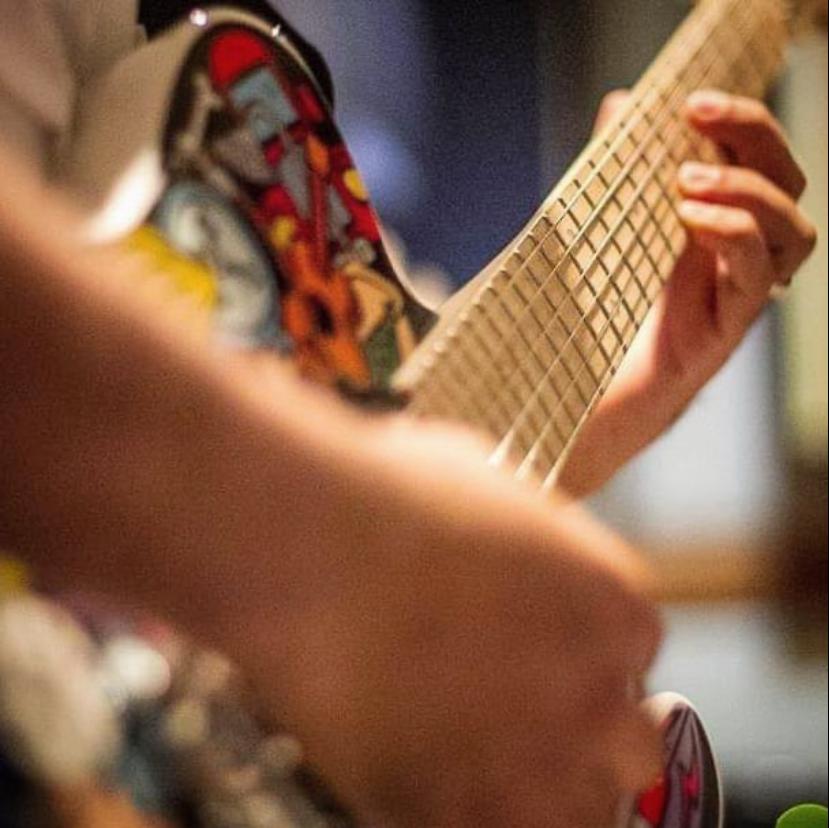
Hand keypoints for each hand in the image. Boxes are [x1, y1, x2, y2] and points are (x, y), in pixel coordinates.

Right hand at [232, 419, 661, 827]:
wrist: (308, 544)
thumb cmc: (388, 497)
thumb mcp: (484, 479)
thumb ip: (526, 533)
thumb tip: (512, 541)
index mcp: (610, 604)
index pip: (634, 651)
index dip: (587, 655)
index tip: (548, 655)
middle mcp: (591, 691)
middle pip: (631, 747)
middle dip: (591, 737)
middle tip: (532, 719)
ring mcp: (529, 760)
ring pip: (583, 814)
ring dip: (549, 794)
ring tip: (494, 763)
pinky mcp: (452, 806)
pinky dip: (472, 812)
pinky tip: (438, 778)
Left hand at [558, 89, 816, 495]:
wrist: (573, 398)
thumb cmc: (587, 314)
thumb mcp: (595, 233)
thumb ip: (614, 173)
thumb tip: (619, 103)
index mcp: (711, 229)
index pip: (758, 161)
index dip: (742, 123)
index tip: (691, 101)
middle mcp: (736, 259)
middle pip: (788, 183)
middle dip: (754, 137)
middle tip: (697, 116)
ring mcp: (737, 296)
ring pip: (792, 230)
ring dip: (748, 192)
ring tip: (686, 183)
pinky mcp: (725, 332)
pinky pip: (757, 278)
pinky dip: (732, 238)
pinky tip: (690, 222)